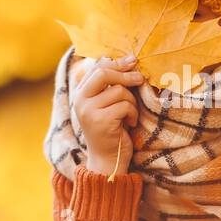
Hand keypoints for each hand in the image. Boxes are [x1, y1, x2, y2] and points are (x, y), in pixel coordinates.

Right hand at [74, 56, 143, 175]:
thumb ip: (109, 85)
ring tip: (130, 113)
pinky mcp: (101, 121)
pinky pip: (125, 106)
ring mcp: (88, 111)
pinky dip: (133, 114)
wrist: (106, 160)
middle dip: (125, 74)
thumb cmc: (111, 129)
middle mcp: (80, 100)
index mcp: (80, 93)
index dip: (116, 63)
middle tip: (140, 78)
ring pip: (119, 91)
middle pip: (104, 73)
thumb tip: (127, 60)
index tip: (132, 61)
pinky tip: (130, 123)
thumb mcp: (106, 104)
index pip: (96, 67)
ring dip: (131, 101)